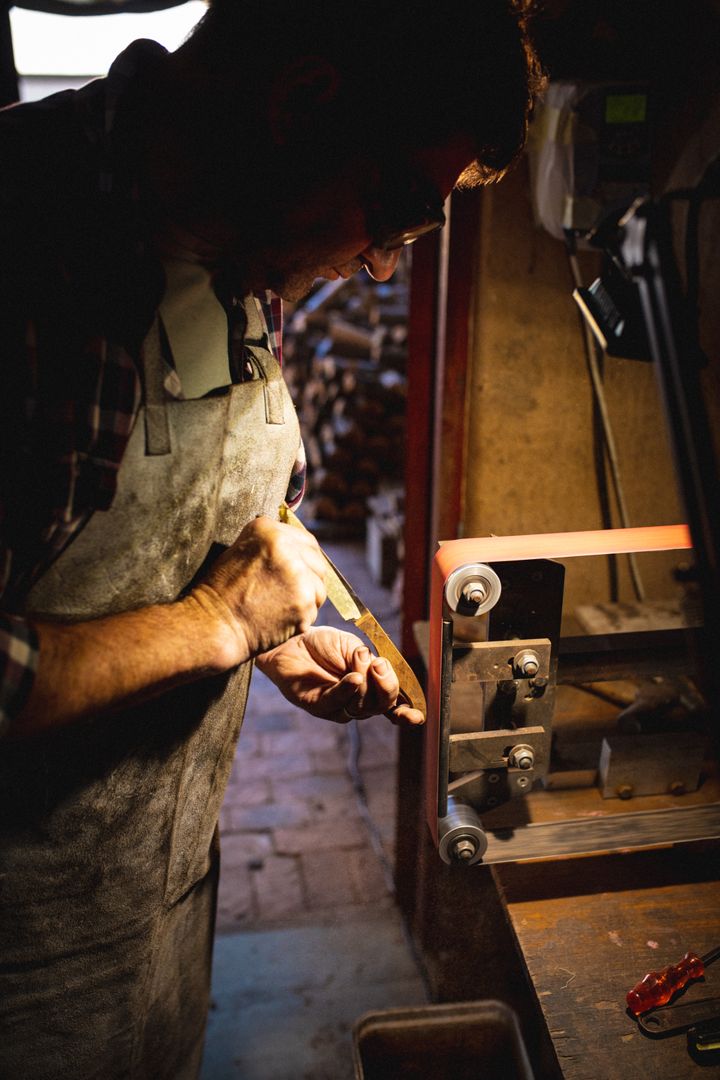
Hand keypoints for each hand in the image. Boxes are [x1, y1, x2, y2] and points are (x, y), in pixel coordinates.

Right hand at [190, 516, 326, 663]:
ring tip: (281, 606)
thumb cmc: (221, 591)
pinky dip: (301, 616)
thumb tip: (297, 545)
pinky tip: (280, 618)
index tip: (299, 570)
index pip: (307, 541)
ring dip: (307, 599)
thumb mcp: (241, 550)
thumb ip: (272, 544)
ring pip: (320, 588)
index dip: (305, 558)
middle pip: (318, 563)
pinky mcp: (304, 603)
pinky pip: (314, 609)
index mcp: (268, 531)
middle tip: (290, 593)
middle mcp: (287, 549)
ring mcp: (298, 576)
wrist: (214, 623)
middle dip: (309, 579)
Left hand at [256, 626, 424, 725]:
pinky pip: (337, 702)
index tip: (417, 716)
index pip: (393, 705)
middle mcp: (358, 701)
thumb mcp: (354, 647)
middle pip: (381, 707)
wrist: (292, 639)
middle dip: (387, 688)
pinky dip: (348, 690)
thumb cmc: (323, 644)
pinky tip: (353, 678)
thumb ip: (368, 661)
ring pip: (361, 707)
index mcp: (371, 687)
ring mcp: (338, 706)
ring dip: (365, 684)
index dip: (406, 713)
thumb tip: (378, 670)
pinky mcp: (318, 705)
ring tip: (359, 662)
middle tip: (380, 666)